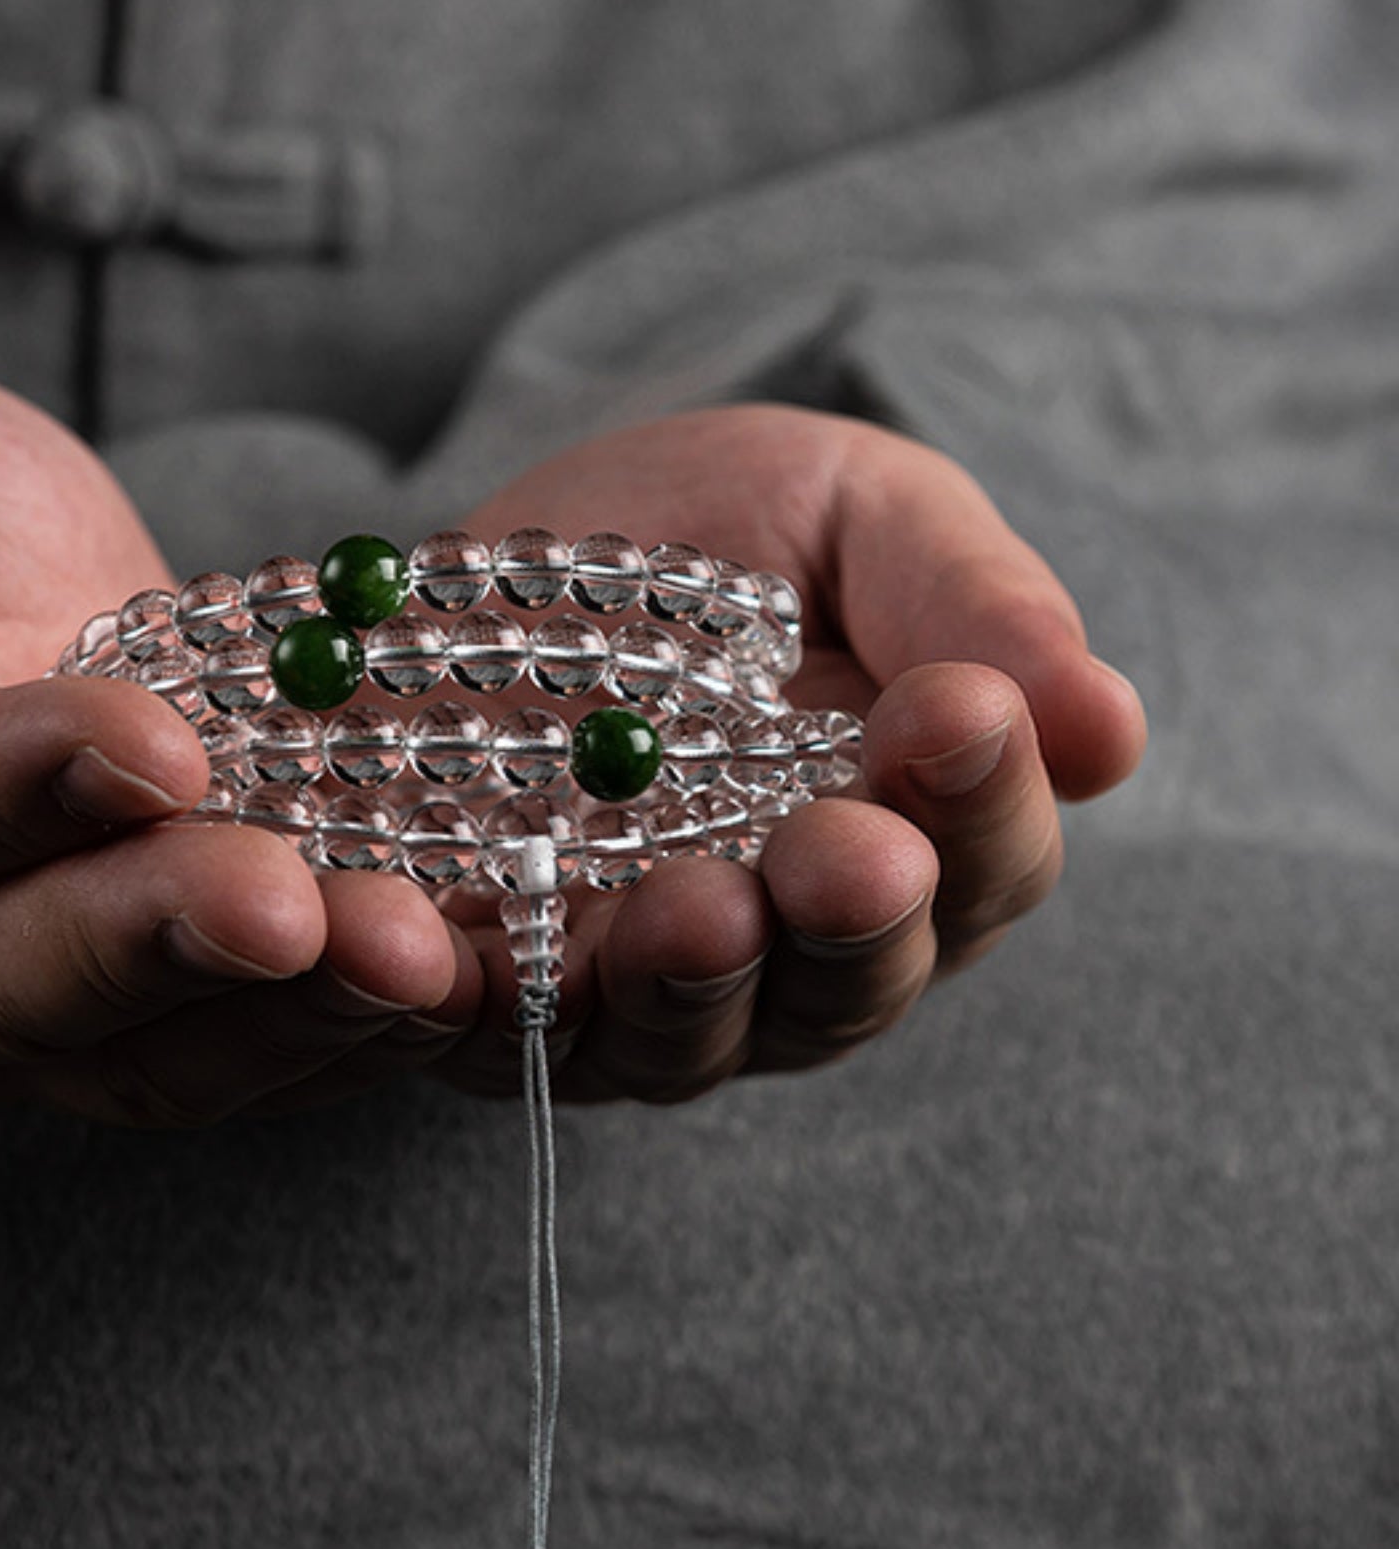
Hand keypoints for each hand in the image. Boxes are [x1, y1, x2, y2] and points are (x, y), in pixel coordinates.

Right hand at [0, 371, 463, 1124]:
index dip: (9, 791)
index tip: (151, 744)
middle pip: (2, 983)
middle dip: (158, 939)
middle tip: (291, 902)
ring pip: (131, 1061)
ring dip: (277, 1018)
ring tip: (406, 957)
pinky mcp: (117, 1045)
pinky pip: (222, 1071)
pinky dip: (334, 1042)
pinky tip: (439, 984)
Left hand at [426, 406, 1146, 1100]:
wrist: (510, 557)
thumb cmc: (722, 531)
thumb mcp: (858, 515)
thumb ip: (971, 602)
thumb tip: (1105, 726)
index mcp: (911, 844)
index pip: (982, 867)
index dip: (983, 805)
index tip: (962, 713)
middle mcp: (792, 952)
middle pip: (847, 983)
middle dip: (849, 918)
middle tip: (845, 851)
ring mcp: (641, 995)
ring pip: (686, 1033)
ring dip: (694, 977)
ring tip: (699, 904)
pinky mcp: (491, 998)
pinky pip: (480, 1029)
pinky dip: (463, 997)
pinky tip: (443, 941)